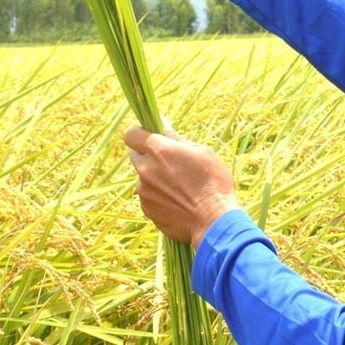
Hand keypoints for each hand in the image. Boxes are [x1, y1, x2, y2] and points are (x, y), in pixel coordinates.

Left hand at [124, 125, 240, 247]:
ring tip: (179, 187)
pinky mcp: (146, 209)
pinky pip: (148, 196)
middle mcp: (145, 169)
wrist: (213, 221)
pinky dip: (158, 196)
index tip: (150, 137)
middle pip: (134, 155)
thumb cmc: (213, 183)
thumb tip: (162, 123)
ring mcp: (144, 191)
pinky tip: (177, 201)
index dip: (139, 134)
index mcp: (158, 150)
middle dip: (147, 155)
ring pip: (143, 177)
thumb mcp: (201, 152)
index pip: (131, 134)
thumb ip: (176, 138)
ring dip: (154, 177)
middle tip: (168, 161)